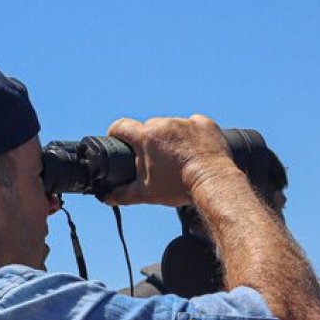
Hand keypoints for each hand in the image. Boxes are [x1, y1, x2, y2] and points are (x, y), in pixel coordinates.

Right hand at [104, 114, 237, 206]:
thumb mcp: (146, 194)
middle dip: (147, 140)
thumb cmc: (177, 186)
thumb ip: (122, 194)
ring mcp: (186, 122)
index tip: (116, 138)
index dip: (115, 132)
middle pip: (148, 127)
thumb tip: (107, 197)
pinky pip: (192, 125)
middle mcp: (165, 124)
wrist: (212, 182)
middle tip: (153, 158)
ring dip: (170, 137)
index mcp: (146, 137)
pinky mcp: (204, 124)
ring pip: (171, 126)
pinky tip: (193, 150)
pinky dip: (191, 135)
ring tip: (177, 157)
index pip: (121, 125)